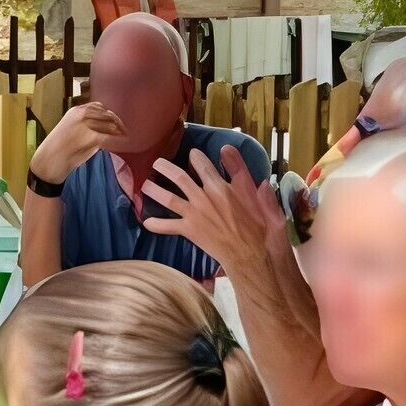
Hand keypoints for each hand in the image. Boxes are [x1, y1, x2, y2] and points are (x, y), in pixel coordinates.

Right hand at [29, 103, 123, 184]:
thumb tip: (105, 127)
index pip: (99, 107)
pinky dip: (117, 141)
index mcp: (75, 111)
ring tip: (124, 138)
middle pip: (107, 115)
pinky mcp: (91, 137)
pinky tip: (122, 144)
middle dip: (118, 123)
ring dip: (119, 132)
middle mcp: (81, 115)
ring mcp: (86, 125)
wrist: (47, 163)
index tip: (117, 123)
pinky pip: (110, 138)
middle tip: (125, 132)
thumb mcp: (70, 131)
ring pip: (110, 125)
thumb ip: (85, 126)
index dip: (110, 115)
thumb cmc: (58, 150)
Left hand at [142, 144, 288, 273]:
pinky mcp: (190, 230)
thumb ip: (243, 171)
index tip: (191, 155)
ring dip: (154, 190)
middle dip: (165, 167)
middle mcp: (204, 196)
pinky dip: (156, 224)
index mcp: (222, 186)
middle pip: (179, 177)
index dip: (195, 157)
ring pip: (168, 197)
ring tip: (144, 185)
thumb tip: (229, 150)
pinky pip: (168, 226)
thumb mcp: (258, 191)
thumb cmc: (261, 227)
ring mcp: (195, 213)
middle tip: (157, 164)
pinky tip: (147, 223)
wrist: (252, 255)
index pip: (203, 163)